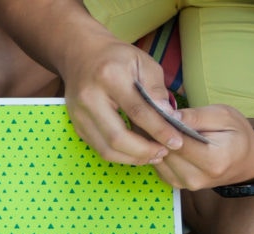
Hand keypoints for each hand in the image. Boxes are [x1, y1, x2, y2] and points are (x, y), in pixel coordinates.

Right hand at [59, 36, 181, 164]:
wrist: (82, 56)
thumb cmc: (117, 58)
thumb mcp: (143, 63)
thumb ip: (156, 90)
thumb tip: (170, 118)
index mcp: (109, 77)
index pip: (137, 111)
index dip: (158, 130)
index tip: (176, 141)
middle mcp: (89, 99)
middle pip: (117, 137)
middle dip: (144, 151)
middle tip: (164, 152)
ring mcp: (79, 115)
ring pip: (106, 149)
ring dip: (132, 158)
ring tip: (152, 155)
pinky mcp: (77, 126)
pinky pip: (99, 149)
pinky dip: (120, 155)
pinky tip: (137, 152)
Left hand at [151, 105, 253, 190]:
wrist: (245, 162)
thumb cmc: (237, 135)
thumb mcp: (223, 116)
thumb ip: (196, 116)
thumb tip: (169, 115)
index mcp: (213, 161)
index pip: (178, 142)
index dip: (164, 126)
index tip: (155, 110)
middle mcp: (196, 178)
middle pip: (165, 152)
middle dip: (156, 133)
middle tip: (151, 115)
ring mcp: (184, 184)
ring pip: (158, 159)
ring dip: (154, 143)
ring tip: (154, 125)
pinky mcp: (176, 184)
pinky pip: (158, 165)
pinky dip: (157, 151)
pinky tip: (161, 139)